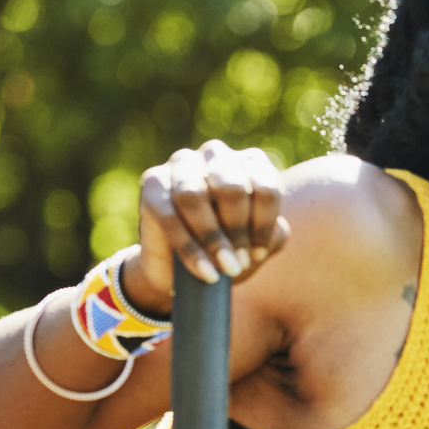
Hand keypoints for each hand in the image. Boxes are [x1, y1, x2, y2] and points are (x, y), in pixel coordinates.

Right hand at [131, 140, 289, 304]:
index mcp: (250, 164)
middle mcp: (217, 155)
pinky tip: (206, 273)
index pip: (265, 187)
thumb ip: (274, 237)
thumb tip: (276, 232)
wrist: (183, 269)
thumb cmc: (228, 250)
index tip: (258, 254)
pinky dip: (189, 249)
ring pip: (194, 196)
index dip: (264, 225)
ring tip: (225, 269)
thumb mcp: (257, 246)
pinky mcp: (153, 181)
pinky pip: (168, 215)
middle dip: (237, 230)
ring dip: (212, 238)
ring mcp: (182, 164)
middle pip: (231, 187)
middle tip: (240, 262)